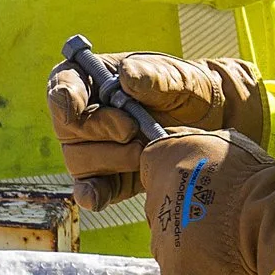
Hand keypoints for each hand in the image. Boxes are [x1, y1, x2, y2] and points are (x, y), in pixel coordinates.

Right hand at [45, 52, 269, 210]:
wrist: (210, 123)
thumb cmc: (186, 91)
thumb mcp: (179, 78)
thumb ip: (154, 76)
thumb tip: (127, 77)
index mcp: (93, 79)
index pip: (63, 83)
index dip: (64, 96)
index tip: (76, 107)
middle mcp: (85, 115)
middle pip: (69, 127)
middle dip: (99, 129)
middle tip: (132, 130)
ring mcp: (92, 148)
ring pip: (80, 160)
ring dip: (111, 158)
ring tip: (145, 151)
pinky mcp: (108, 177)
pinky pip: (89, 189)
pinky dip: (92, 194)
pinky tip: (99, 197)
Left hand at [140, 130, 274, 274]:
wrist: (267, 210)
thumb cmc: (251, 173)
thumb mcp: (223, 140)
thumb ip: (197, 142)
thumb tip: (185, 142)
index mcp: (157, 159)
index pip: (157, 170)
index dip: (182, 177)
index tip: (204, 182)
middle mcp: (149, 199)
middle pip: (163, 208)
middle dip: (185, 210)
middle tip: (218, 211)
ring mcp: (159, 238)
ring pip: (171, 242)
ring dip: (190, 241)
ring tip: (224, 238)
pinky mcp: (172, 270)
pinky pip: (182, 274)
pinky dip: (198, 271)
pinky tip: (221, 262)